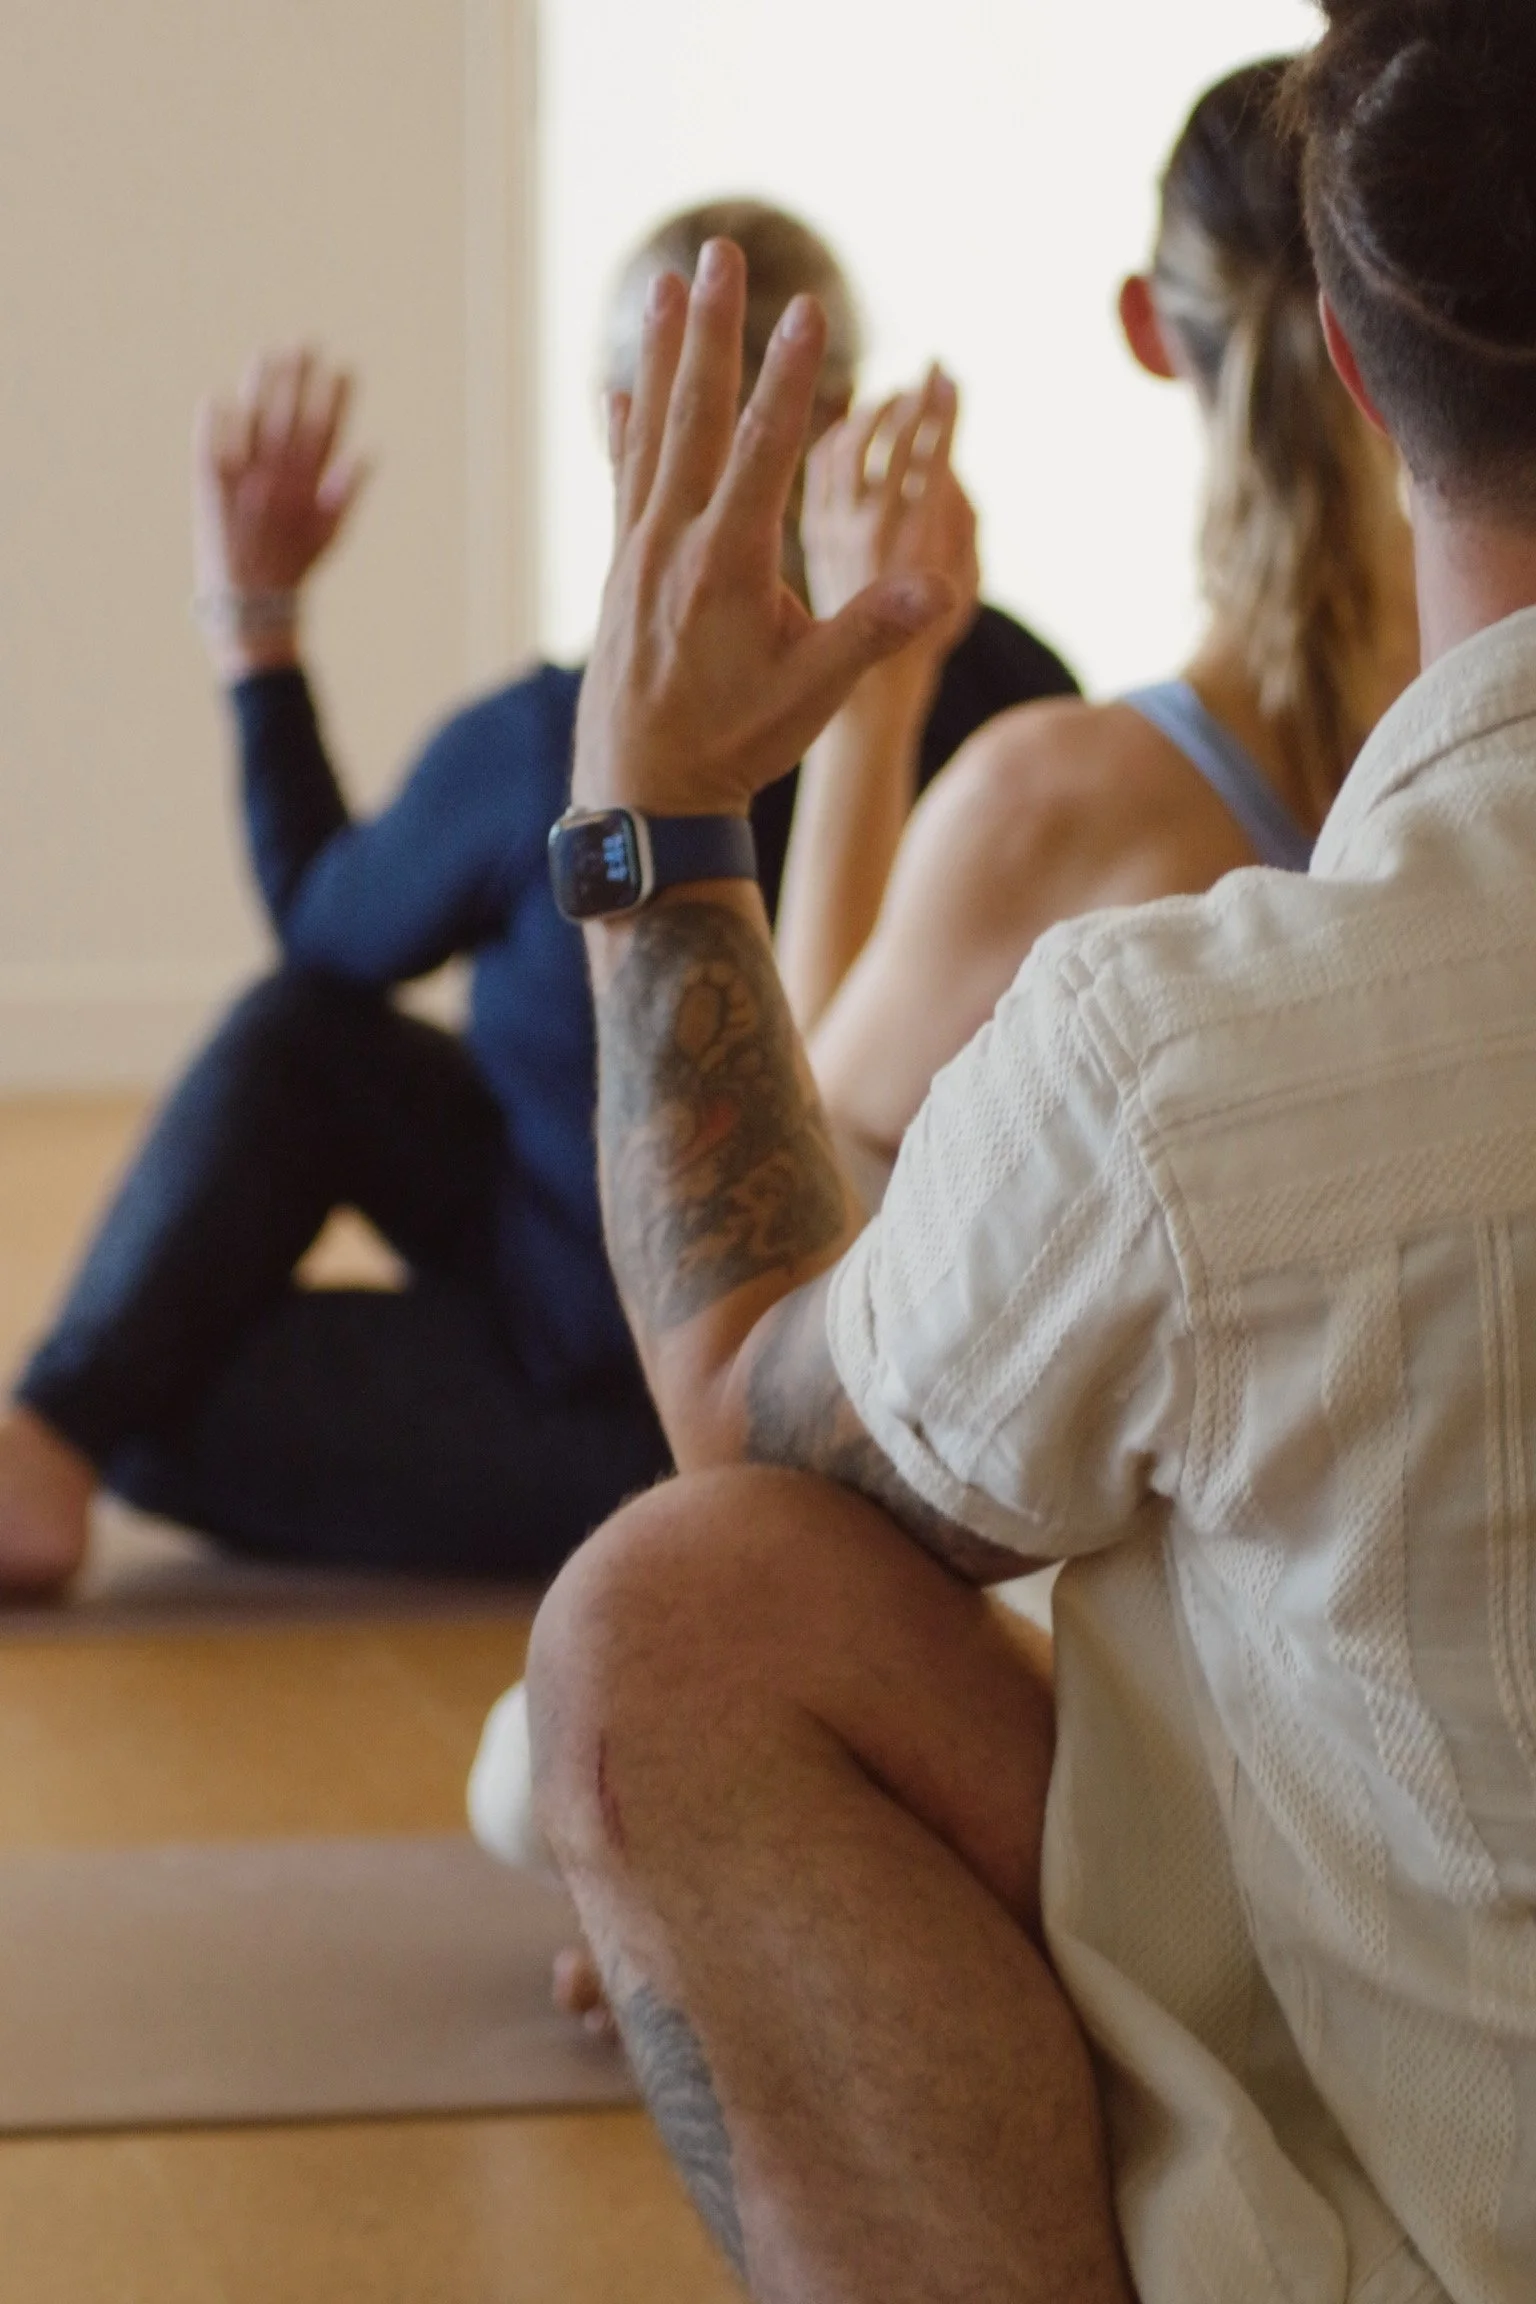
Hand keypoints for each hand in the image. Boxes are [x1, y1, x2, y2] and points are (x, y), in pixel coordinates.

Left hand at [192, 347, 368, 678]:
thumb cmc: (294, 570)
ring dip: (262, 390)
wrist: (251, 607)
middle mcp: (278, 483)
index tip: (342, 366)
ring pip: (255, 427)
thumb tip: (368, 453)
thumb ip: (346, 493)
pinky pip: (214, 450)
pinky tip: (219, 397)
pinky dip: (217, 425)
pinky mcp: (211, 493)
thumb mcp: (330, 537)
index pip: (326, 434)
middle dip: (299, 382)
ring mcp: (245, 486)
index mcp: (309, 491)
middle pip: (290, 421)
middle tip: (304, 344)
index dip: (335, 399)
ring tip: (267, 355)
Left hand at [571, 241, 955, 819]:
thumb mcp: (812, 694)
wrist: (644, 796)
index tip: (809, 310)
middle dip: (713, 330)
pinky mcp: (620, 569)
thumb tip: (938, 591)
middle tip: (719, 254)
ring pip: (651, 433)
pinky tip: (615, 388)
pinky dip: (622, 428)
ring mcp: (638, 552)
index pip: (764, 449)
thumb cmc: (734, 745)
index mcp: (725, 564)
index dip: (789, 377)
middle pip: (695, 414)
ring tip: (664, 286)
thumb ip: (872, 633)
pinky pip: (622, 479)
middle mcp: (671, 542)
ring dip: (661, 356)